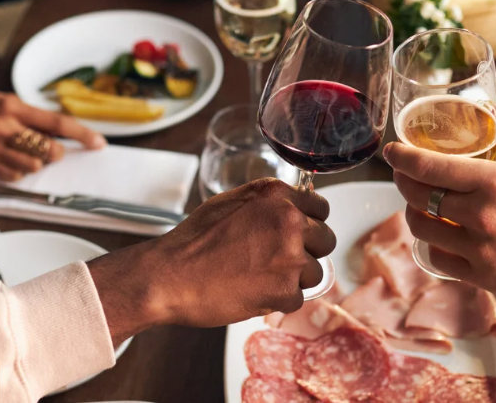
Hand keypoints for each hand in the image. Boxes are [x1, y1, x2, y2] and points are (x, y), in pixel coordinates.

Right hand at [0, 91, 105, 180]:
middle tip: (47, 149)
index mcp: (12, 106)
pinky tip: (6, 160)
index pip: (57, 122)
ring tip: (20, 152)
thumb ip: (30, 115)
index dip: (81, 134)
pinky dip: (17, 172)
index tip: (98, 143)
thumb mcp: (3, 101)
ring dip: (34, 163)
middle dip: (53, 153)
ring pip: (33, 167)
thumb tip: (63, 132)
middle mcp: (4, 127)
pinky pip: (14, 177)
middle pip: (48, 150)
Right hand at [88, 178, 335, 344]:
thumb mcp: (232, 202)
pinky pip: (297, 298)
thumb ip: (267, 204)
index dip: (309, 224)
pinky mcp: (285, 290)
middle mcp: (289, 221)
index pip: (321, 209)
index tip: (299, 234)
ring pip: (315, 273)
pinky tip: (252, 291)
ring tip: (259, 277)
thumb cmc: (194, 241)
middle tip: (277, 260)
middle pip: (325, 240)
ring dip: (292, 279)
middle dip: (306, 252)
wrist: (169, 276)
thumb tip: (292, 210)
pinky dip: (277, 300)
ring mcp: (290, 256)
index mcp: (277, 195)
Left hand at [384, 108, 495, 312]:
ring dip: (413, 213)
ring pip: (422, 229)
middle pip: (418, 196)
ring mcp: (480, 251)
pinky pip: (439, 261)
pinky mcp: (484, 278)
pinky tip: (438, 235)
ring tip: (419, 203)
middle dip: (404, 182)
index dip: (403, 157)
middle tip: (405, 173)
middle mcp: (481, 216)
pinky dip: (432, 246)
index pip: (430, 166)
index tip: (391, 151)